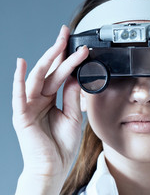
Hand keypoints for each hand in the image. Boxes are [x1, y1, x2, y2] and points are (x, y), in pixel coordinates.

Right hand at [12, 25, 88, 193]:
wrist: (54, 167)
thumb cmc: (62, 144)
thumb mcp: (72, 116)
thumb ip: (71, 96)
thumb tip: (75, 76)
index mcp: (51, 99)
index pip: (60, 74)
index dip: (68, 58)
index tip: (78, 45)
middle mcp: (39, 99)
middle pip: (50, 71)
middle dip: (58, 51)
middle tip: (66, 33)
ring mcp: (29, 105)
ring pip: (38, 78)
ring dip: (48, 60)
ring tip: (58, 44)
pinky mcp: (22, 115)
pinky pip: (19, 95)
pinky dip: (19, 79)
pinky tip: (22, 64)